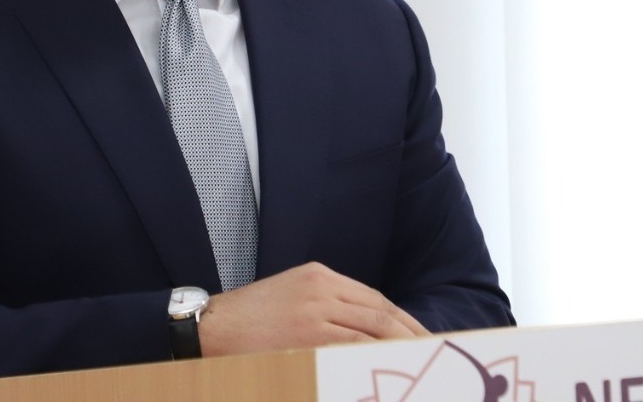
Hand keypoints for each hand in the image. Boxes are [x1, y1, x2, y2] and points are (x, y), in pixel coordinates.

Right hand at [198, 262, 428, 355]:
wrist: (211, 328)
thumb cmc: (248, 320)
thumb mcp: (290, 297)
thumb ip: (325, 307)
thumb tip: (363, 332)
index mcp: (319, 275)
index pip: (374, 299)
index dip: (401, 320)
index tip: (419, 336)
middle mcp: (323, 287)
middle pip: (380, 311)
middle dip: (409, 334)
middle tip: (431, 352)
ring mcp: (317, 309)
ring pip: (373, 328)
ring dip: (400, 346)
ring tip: (418, 363)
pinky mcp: (309, 332)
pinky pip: (353, 345)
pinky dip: (374, 356)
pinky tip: (388, 367)